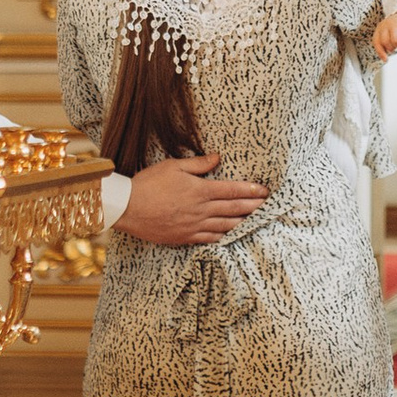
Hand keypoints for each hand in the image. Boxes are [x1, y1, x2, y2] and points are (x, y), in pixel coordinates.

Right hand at [117, 154, 266, 245]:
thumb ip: (198, 164)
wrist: (128, 208)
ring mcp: (194, 226)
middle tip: (269, 206)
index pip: (232, 190)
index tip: (265, 190)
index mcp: (199, 190)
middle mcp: (200, 210)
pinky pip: (210, 239)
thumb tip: (218, 158)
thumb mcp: (173, 166)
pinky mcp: (185, 237)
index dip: (250, 190)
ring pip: (226, 226)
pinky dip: (224, 237)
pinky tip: (233, 236)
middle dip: (254, 207)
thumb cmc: (148, 183)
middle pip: (234, 209)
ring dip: (243, 223)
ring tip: (257, 221)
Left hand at [374, 10, 396, 55]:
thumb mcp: (386, 35)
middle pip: (386, 42)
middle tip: (395, 45)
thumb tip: (385, 59)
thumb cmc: (395, 29)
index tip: (386, 59)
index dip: (380, 52)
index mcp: (380, 29)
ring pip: (396, 41)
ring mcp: (396, 24)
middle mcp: (387, 25)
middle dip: (391, 48)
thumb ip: (383, 46)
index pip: (377, 42)